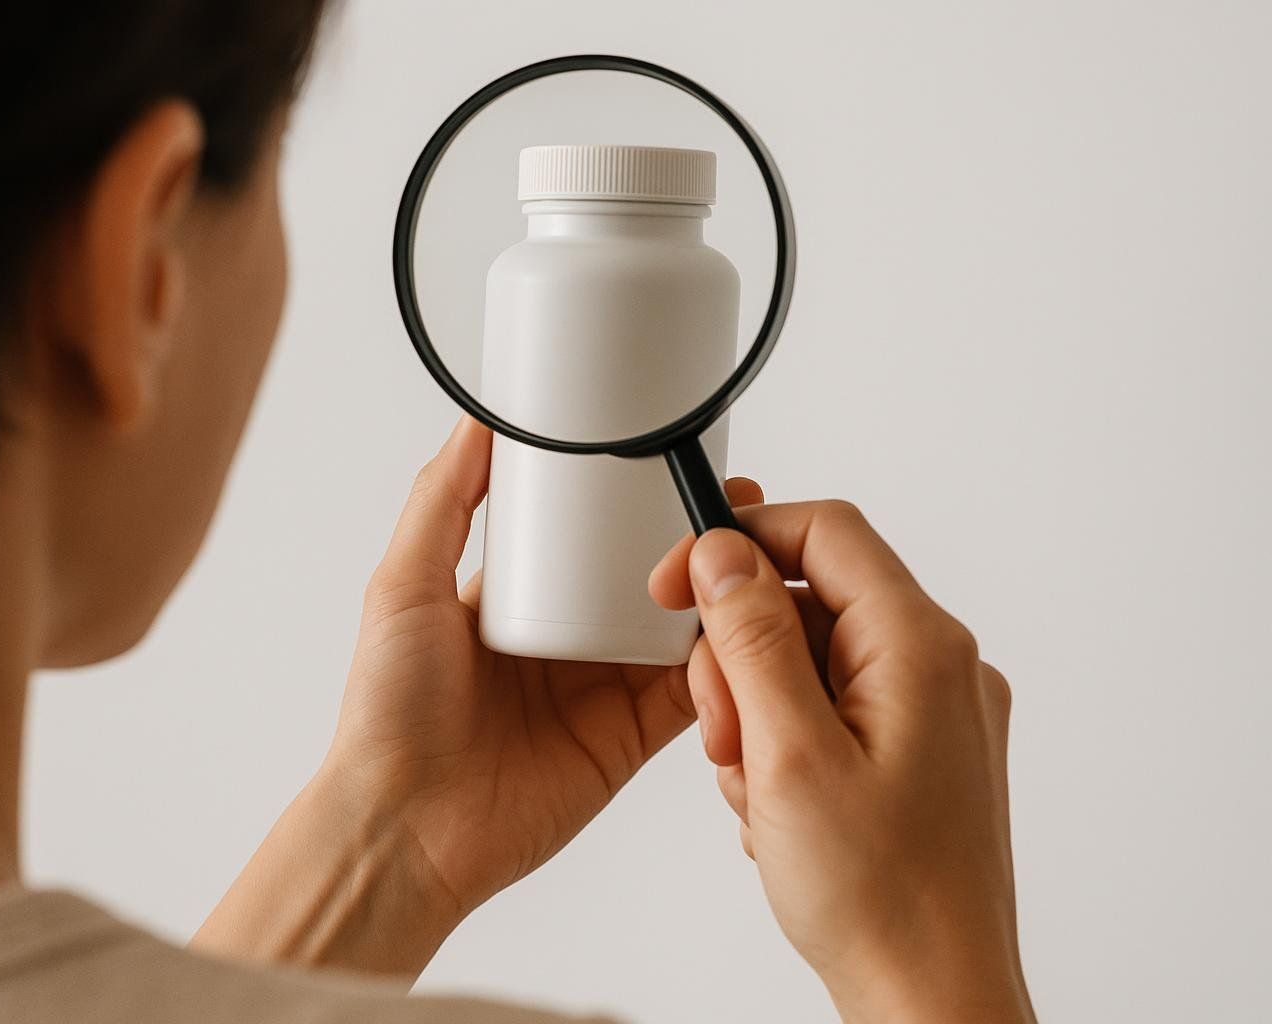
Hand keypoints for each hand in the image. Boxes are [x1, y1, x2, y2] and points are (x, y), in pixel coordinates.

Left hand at [196, 417, 760, 978]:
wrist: (406, 825)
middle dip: (694, 544)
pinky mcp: (627, 740)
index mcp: (515, 602)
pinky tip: (753, 631)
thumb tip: (475, 421)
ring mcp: (600, 691)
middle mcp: (565, 642)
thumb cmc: (389, 711)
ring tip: (759, 555)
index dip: (632, 504)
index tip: (673, 463)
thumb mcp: (402, 585)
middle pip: (646, 580)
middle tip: (739, 505)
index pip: (587, 540)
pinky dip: (723, 666)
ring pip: (678, 631)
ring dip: (720, 598)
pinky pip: (689, 695)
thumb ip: (442, 503)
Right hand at [649, 503, 1034, 1023]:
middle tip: (725, 737)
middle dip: (742, 661)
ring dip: (758, 716)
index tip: (678, 583)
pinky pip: (827, 709)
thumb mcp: (788, 756)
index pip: (823, 530)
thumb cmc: (880, 899)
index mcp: (919, 647)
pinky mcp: (916, 751)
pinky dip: (786, 747)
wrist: (934, 1000)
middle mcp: (937, 666)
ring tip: (759, 794)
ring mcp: (931, 711)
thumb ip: (752, 640)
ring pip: (807, 660)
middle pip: (806, 600)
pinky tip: (782, 812)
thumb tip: (722, 552)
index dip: (738, 542)